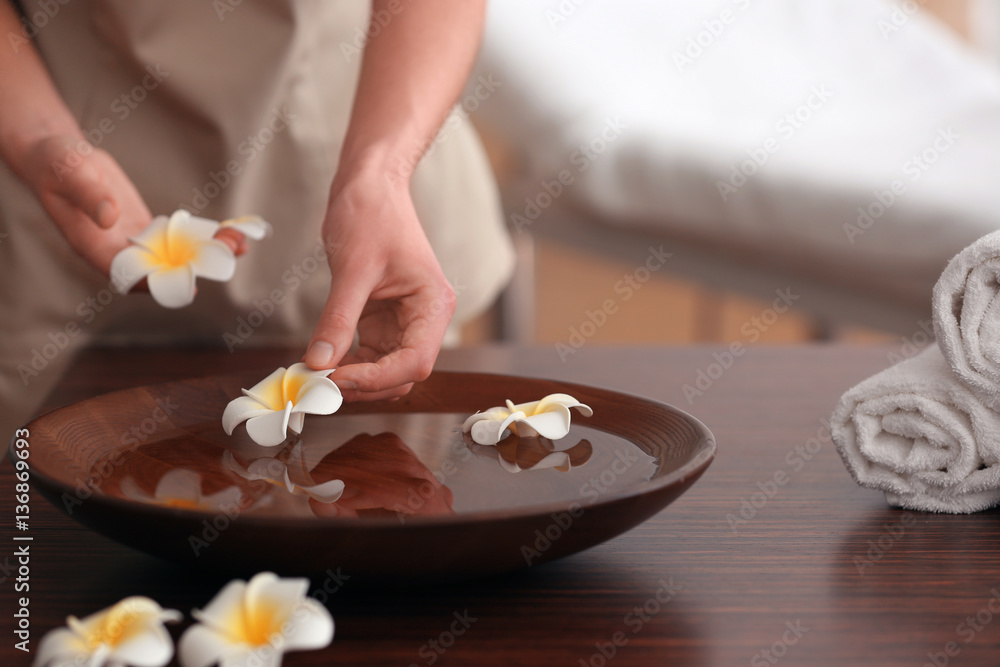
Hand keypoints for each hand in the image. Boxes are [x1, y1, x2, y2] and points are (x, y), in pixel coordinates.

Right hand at [14, 134, 245, 276]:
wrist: (60, 156)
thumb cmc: (56, 165)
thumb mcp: (69, 174)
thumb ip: (89, 197)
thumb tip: (111, 217)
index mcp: (93, 247)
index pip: (127, 275)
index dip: (157, 282)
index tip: (188, 283)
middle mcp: (117, 250)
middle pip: (160, 268)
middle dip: (197, 264)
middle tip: (230, 252)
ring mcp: (134, 241)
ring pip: (175, 255)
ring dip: (208, 252)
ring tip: (241, 242)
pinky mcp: (147, 229)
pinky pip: (178, 238)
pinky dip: (203, 237)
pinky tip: (231, 232)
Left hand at [304, 169, 455, 401]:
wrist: (370, 185)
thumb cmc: (371, 215)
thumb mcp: (353, 269)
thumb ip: (338, 319)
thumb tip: (318, 363)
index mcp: (433, 305)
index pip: (415, 361)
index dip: (376, 378)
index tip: (335, 379)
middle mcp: (425, 319)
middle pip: (402, 374)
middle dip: (363, 383)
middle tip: (319, 384)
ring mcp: (405, 322)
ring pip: (385, 371)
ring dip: (353, 378)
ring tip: (315, 374)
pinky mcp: (384, 320)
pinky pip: (369, 355)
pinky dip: (346, 363)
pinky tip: (321, 360)